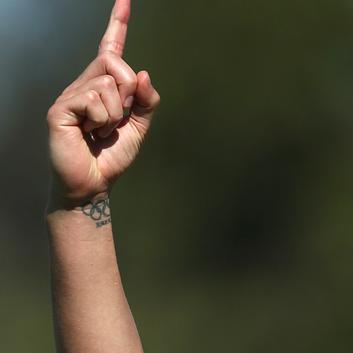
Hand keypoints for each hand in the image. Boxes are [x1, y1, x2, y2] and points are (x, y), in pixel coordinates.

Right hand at [47, 0, 158, 204]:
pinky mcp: (61, 108)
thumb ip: (147, 101)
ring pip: (108, 84)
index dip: (117, 23)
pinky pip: (94, 99)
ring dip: (115, 115)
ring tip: (101, 132)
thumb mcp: (139, 127)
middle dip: (129, 94)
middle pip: (118, 64)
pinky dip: (102, 121)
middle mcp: (85, 84)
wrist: (94, 185)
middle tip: (119, 120)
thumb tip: (144, 74)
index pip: (110, 49)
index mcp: (103, 86)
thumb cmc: (112, 156)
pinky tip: (90, 134)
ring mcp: (71, 94)